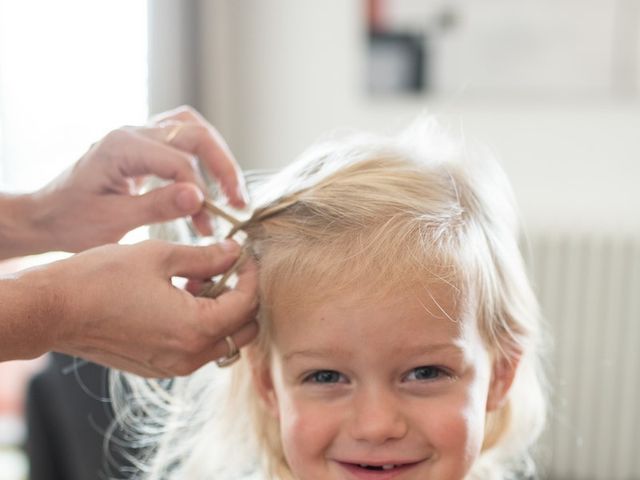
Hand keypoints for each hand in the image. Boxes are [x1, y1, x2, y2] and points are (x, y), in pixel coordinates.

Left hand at [29, 106, 247, 252]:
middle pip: (194, 134)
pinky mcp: (144, 145)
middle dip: (223, 167)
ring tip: (231, 190)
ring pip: (192, 129)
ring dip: (217, 157)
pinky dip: (202, 157)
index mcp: (121, 147)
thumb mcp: (112, 221)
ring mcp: (139, 134)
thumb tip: (199, 197)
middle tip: (238, 201)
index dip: (200, 191)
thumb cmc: (72, 221)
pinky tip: (209, 182)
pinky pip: (183, 138)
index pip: (178, 161)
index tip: (210, 221)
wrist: (48, 215)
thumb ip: (157, 206)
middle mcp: (132, 132)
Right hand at [35, 239, 257, 376]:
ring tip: (197, 278)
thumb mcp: (160, 256)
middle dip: (243, 296)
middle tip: (226, 268)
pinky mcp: (159, 366)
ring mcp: (174, 366)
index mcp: (196, 329)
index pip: (248, 303)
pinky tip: (180, 295)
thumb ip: (207, 256)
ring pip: (223, 340)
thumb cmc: (101, 278)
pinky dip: (201, 323)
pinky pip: (198, 347)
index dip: (251, 274)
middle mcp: (190, 356)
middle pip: (244, 330)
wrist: (54, 310)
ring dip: (222, 310)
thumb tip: (235, 252)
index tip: (243, 253)